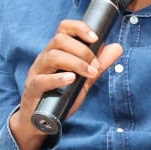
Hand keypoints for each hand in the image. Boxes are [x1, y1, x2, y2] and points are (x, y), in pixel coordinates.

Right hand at [9, 20, 122, 149]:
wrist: (40, 121)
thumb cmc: (60, 96)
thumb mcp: (84, 79)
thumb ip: (98, 64)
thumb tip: (117, 47)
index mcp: (56, 51)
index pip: (64, 28)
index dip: (79, 28)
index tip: (95, 37)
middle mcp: (45, 58)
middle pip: (59, 40)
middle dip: (82, 50)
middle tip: (95, 65)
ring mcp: (37, 73)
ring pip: (52, 56)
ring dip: (75, 63)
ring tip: (89, 73)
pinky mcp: (33, 89)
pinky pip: (42, 80)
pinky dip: (58, 78)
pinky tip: (71, 79)